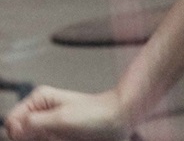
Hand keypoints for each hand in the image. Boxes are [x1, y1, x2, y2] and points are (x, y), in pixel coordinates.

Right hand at [4, 86, 128, 140]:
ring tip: (64, 139)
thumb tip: (12, 129)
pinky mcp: (56, 137)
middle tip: (57, 137)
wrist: (118, 120)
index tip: (41, 135)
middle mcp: (39, 113)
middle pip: (21, 137)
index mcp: (37, 100)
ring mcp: (48, 127)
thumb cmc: (94, 115)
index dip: (21, 135)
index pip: (11, 123)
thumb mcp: (62, 118)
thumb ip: (34, 123)